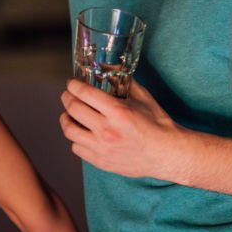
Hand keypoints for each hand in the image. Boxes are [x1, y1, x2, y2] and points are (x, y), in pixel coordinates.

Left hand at [59, 79, 182, 179]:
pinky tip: (81, 133)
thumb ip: (125, 83)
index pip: (85, 93)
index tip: (72, 83)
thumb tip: (111, 70)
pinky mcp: (101, 161)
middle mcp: (107, 130)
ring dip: (66, 119)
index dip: (73, 85)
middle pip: (73, 109)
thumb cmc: (157, 125)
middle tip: (68, 95)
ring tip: (69, 114)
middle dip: (66, 98)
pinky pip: (76, 148)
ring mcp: (102, 148)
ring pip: (69, 131)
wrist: (166, 153)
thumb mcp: (143, 98)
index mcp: (118, 111)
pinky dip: (75, 139)